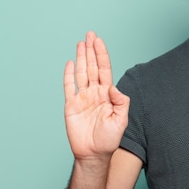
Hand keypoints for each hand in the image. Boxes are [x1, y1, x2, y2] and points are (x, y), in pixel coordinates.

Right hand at [63, 32, 129, 160]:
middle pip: (92, 67)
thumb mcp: (121, 120)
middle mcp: (94, 93)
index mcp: (107, 94)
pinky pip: (68, 87)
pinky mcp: (71, 106)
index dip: (102, 55)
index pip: (104, 69)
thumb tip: (113, 86)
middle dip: (91, 50)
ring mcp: (82, 98)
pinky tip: (69, 63)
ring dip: (80, 58)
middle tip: (90, 34)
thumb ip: (121, 102)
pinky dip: (68, 75)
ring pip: (80, 73)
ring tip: (80, 43)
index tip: (99, 41)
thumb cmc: (109, 139)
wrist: (94, 154)